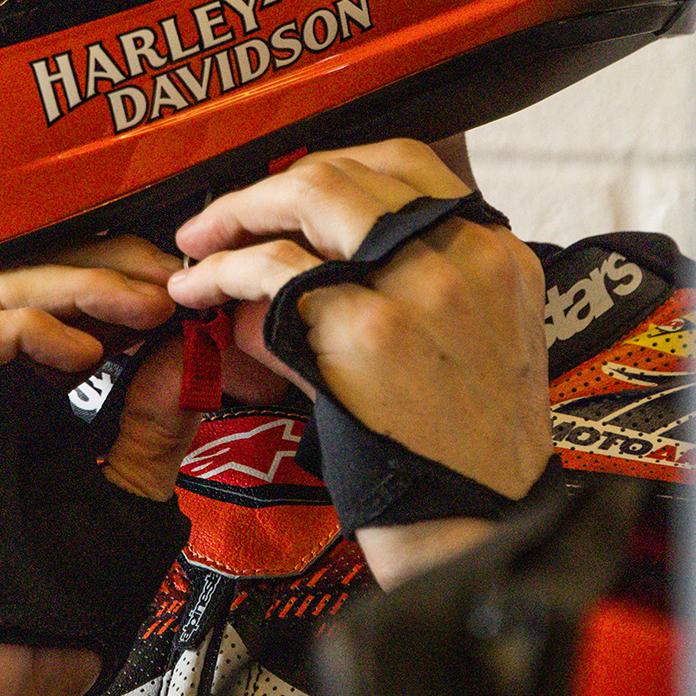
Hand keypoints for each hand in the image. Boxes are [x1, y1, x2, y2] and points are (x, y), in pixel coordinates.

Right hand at [0, 238, 200, 695]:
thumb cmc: (41, 606)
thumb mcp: (125, 493)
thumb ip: (155, 423)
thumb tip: (193, 352)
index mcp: (9, 402)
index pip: (50, 302)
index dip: (114, 280)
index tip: (178, 288)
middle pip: (21, 283)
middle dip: (102, 269)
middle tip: (165, 281)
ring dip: (73, 287)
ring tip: (139, 306)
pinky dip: (31, 330)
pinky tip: (87, 349)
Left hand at [167, 139, 551, 587]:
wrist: (477, 533)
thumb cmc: (464, 455)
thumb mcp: (473, 343)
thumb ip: (404, 287)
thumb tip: (296, 262)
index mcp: (496, 255)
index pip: (407, 162)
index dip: (330, 165)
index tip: (286, 191)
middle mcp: (464, 258)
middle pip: (348, 171)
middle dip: (267, 187)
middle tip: (222, 215)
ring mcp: (417, 288)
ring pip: (309, 198)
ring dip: (237, 214)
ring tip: (199, 244)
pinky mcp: (367, 329)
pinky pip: (274, 272)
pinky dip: (222, 272)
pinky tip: (200, 290)